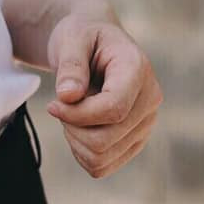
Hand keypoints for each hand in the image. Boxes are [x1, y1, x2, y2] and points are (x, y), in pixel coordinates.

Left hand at [45, 13, 161, 177]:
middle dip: (73, 128)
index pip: (113, 109)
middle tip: (61, 106)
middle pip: (106, 139)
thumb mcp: (72, 39)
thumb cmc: (83, 36)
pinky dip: (82, 153)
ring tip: (72, 113)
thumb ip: (71, 65)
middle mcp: (150, 100)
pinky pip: (103, 166)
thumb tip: (68, 96)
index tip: (52, 104)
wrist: (95, 43)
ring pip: (103, 158)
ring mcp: (145, 124)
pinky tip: (78, 128)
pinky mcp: (135, 141)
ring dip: (76, 141)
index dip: (77, 114)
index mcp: (138, 69)